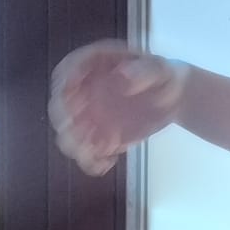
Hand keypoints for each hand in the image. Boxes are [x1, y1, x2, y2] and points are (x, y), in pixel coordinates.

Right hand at [50, 43, 186, 175]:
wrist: (170, 98)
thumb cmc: (162, 77)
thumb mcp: (159, 69)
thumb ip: (143, 71)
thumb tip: (123, 78)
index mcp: (95, 66)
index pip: (67, 70)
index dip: (64, 82)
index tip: (72, 94)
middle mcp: (85, 92)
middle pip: (59, 107)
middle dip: (67, 121)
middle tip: (88, 130)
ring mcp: (89, 117)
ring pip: (67, 136)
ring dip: (77, 147)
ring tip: (103, 149)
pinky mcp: (98, 139)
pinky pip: (85, 155)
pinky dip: (91, 163)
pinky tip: (109, 162)